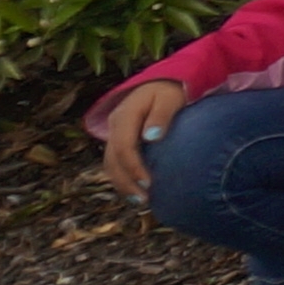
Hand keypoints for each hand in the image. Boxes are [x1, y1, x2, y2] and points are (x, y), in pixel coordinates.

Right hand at [101, 79, 186, 199]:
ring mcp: (115, 133)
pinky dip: (123, 178)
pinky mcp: (119, 140)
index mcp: (125, 115)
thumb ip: (162, 115)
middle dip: (126, 182)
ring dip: (122, 184)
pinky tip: (137, 191)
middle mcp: (115, 125)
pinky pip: (116, 162)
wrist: (164, 83)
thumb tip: (151, 137)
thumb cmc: (172, 91)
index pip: (124, 146)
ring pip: (110, 163)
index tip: (148, 183)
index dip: (134, 167)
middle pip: (113, 159)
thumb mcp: (170, 98)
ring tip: (140, 201)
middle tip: (145, 200)